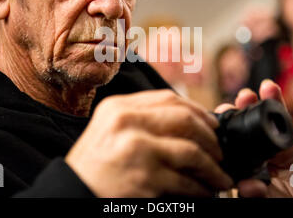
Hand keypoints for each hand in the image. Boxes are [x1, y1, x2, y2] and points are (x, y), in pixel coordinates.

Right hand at [65, 90, 232, 196]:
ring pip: (192, 151)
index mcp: (118, 108)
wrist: (72, 193)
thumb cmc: (94, 166)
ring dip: (213, 168)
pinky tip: (205, 193)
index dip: (198, 111)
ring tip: (220, 178)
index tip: (212, 125)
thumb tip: (189, 120)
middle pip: (185, 119)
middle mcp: (127, 122)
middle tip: (221, 153)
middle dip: (211, 138)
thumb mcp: (110, 132)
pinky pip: (186, 181)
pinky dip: (202, 189)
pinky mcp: (145, 177)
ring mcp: (136, 149)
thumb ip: (142, 120)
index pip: (168, 98)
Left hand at [215, 78, 292, 197]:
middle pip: (258, 123)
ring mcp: (290, 149)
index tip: (224, 109)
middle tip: (245, 95)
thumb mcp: (265, 200)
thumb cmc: (283, 204)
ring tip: (268, 86)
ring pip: (282, 120)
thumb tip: (245, 186)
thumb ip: (255, 194)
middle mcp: (269, 152)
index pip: (239, 137)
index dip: (233, 121)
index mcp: (252, 162)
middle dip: (251, 106)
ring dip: (277, 100)